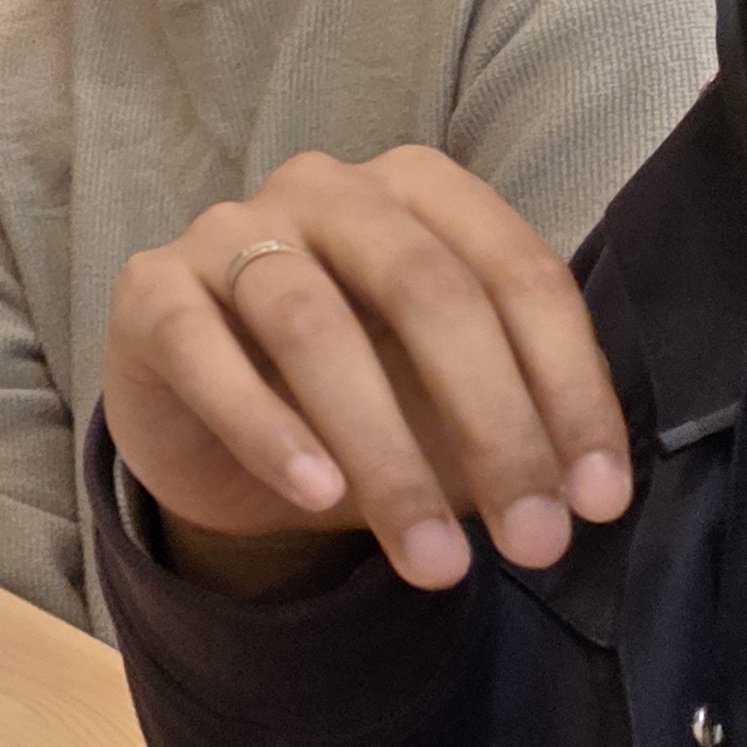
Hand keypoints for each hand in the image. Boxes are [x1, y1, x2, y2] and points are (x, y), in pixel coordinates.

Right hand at [100, 146, 634, 596]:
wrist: (215, 431)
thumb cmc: (361, 398)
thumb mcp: (454, 408)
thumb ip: (517, 425)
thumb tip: (581, 494)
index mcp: (420, 192)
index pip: (517, 271)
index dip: (570, 389)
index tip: (597, 504)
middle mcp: (325, 187)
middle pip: (422, 285)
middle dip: (492, 423)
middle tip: (533, 542)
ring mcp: (226, 228)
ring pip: (311, 322)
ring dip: (384, 451)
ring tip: (433, 559)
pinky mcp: (150, 287)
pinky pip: (202, 348)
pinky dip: (266, 427)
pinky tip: (316, 495)